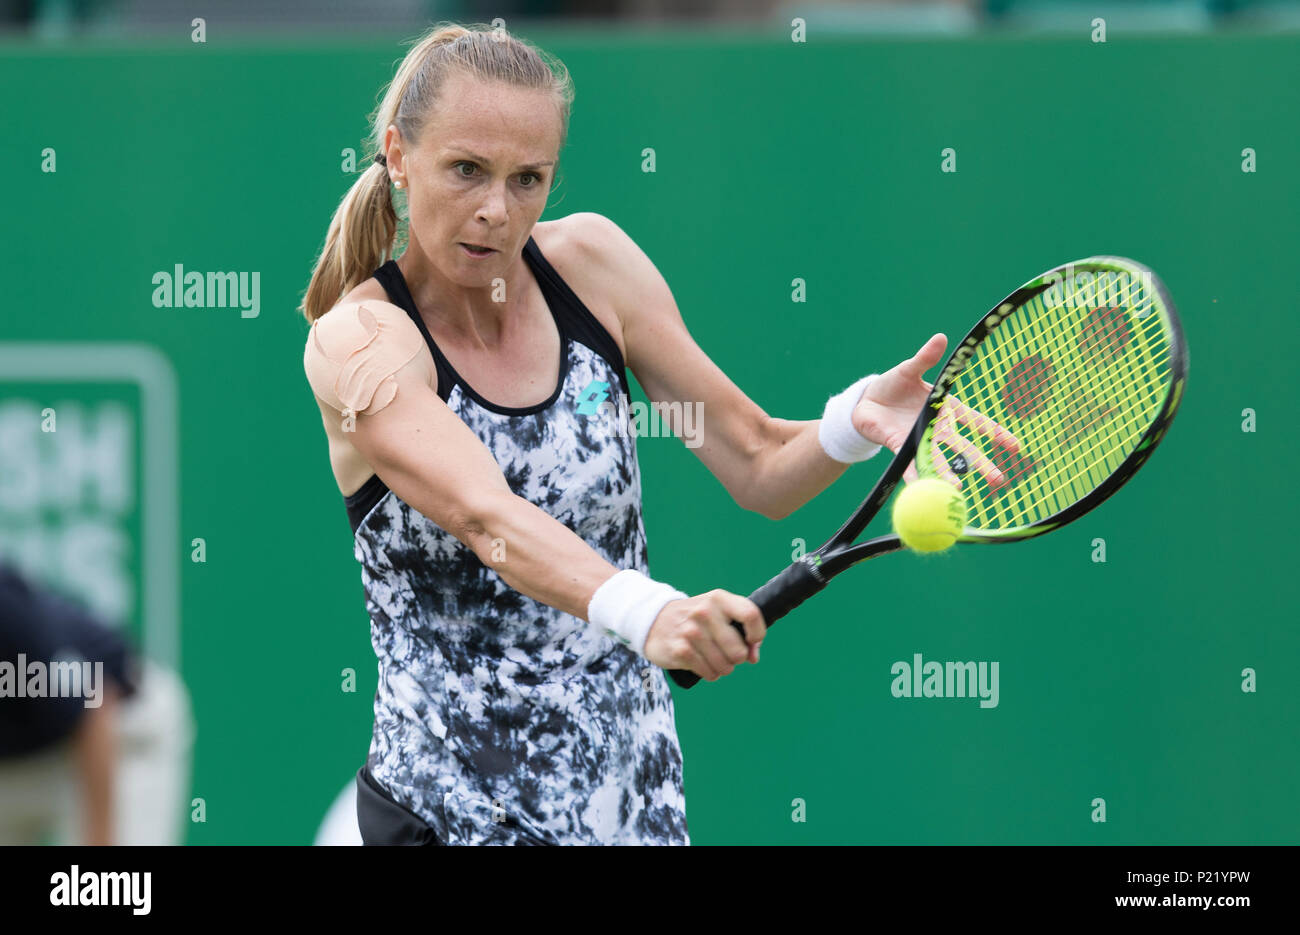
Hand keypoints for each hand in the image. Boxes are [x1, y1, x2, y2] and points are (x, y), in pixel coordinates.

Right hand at [644, 590, 765, 681]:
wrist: (653, 619)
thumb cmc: (695, 619)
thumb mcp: (717, 613)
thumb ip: (739, 630)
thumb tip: (753, 657)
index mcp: (718, 599)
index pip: (750, 615)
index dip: (757, 634)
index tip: (751, 641)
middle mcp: (704, 612)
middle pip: (739, 650)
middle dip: (736, 658)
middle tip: (726, 653)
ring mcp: (691, 631)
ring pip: (725, 666)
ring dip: (722, 668)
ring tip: (712, 658)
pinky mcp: (680, 650)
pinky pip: (709, 673)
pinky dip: (710, 673)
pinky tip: (702, 664)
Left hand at [851, 333, 1019, 488]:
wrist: (865, 400)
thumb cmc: (892, 384)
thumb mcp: (908, 368)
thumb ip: (925, 358)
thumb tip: (940, 338)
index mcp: (944, 408)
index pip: (977, 422)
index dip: (996, 433)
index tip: (1016, 447)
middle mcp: (936, 428)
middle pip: (964, 449)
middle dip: (982, 463)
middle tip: (1000, 479)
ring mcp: (918, 438)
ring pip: (938, 459)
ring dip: (948, 474)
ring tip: (958, 491)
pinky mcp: (898, 445)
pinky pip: (908, 462)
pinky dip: (914, 475)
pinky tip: (920, 487)